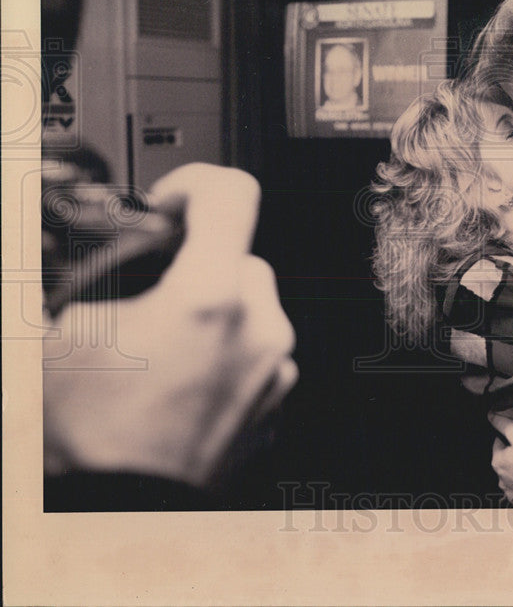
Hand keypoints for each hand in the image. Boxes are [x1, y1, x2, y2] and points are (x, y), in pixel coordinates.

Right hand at [43, 163, 296, 488]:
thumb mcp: (56, 338)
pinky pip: (260, 350)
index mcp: (210, 296)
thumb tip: (52, 250)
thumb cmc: (96, 436)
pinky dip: (230, 350)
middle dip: (197, 265)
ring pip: (253, 306)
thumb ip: (67, 278)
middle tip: (151, 294)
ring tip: (162, 346)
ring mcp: (275, 366)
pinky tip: (184, 376)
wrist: (127, 511)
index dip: (194, 184)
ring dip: (215, 310)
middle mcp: (259, 326)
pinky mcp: (278, 399)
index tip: (169, 203)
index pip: (232, 195)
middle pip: (240, 256)